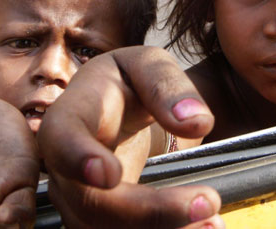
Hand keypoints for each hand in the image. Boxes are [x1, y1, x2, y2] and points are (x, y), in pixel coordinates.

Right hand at [38, 46, 222, 227]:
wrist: (116, 110)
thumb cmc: (128, 81)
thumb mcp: (148, 64)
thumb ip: (168, 86)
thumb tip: (196, 122)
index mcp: (73, 113)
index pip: (62, 136)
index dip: (78, 157)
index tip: (110, 175)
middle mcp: (65, 164)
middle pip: (89, 202)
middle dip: (148, 211)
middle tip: (206, 201)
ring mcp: (77, 197)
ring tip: (212, 223)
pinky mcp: (99, 220)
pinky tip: (203, 227)